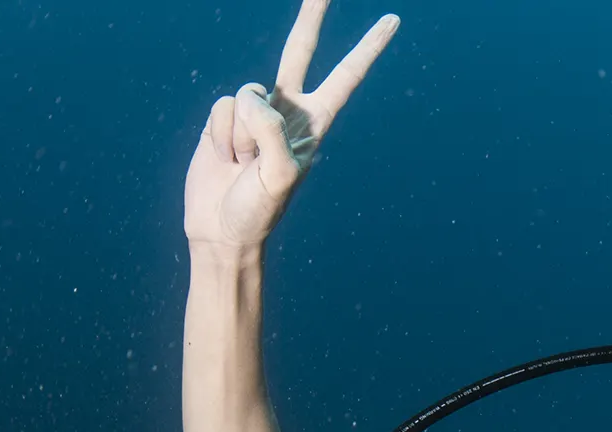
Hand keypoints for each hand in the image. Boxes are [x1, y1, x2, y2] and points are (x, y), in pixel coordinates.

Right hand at [184, 0, 399, 247]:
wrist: (221, 230)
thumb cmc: (257, 210)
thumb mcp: (277, 176)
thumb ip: (271, 132)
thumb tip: (254, 99)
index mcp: (315, 123)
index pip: (346, 77)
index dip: (367, 49)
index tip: (391, 21)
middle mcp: (287, 110)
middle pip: (299, 51)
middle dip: (312, 18)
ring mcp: (255, 112)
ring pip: (246, 94)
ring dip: (240, 134)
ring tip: (242, 165)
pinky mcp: (225, 118)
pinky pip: (222, 107)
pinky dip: (220, 135)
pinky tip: (224, 158)